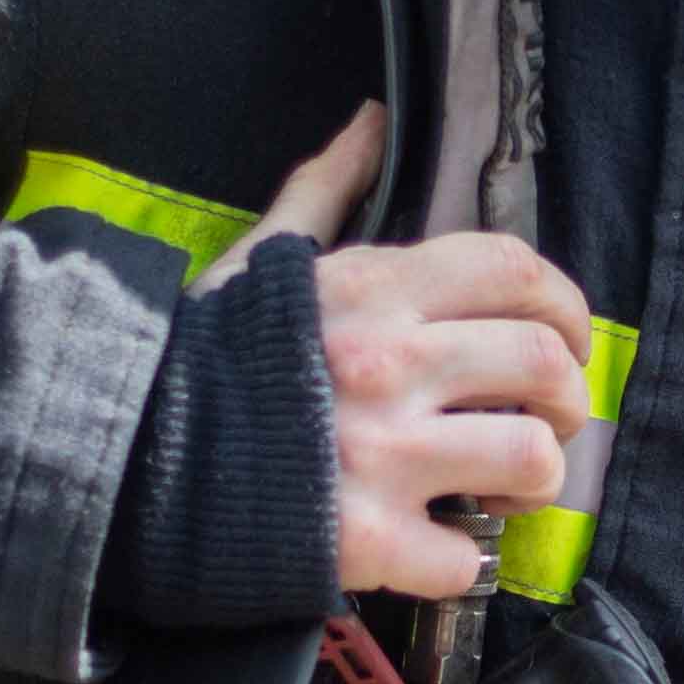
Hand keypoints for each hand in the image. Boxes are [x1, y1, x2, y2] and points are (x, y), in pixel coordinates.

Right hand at [211, 108, 593, 602]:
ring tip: (496, 487)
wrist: (116, 460)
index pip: (516, 270)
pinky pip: (464, 558)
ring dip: (531, 480)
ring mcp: (379, 454)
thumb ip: (323, 189)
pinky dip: (456, 562)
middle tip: (544, 422)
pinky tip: (428, 547)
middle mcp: (387, 362)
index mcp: (371, 290)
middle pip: (544, 364)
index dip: (565, 307)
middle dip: (565, 399)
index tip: (566, 340)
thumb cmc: (193, 361)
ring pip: (529, 457)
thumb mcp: (258, 260)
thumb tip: (371, 121)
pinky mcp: (363, 540)